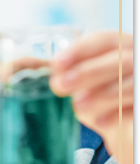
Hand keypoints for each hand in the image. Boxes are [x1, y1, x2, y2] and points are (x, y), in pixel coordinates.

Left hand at [49, 31, 132, 163]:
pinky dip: (117, 115)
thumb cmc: (98, 94)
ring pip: (131, 84)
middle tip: (60, 85)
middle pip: (120, 60)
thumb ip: (63, 74)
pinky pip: (135, 109)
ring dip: (102, 95)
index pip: (103, 40)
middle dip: (88, 72)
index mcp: (119, 46)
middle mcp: (135, 59)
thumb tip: (35, 74)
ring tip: (78, 106)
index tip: (56, 64)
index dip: (80, 50)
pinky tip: (99, 122)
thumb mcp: (79, 81)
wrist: (124, 123)